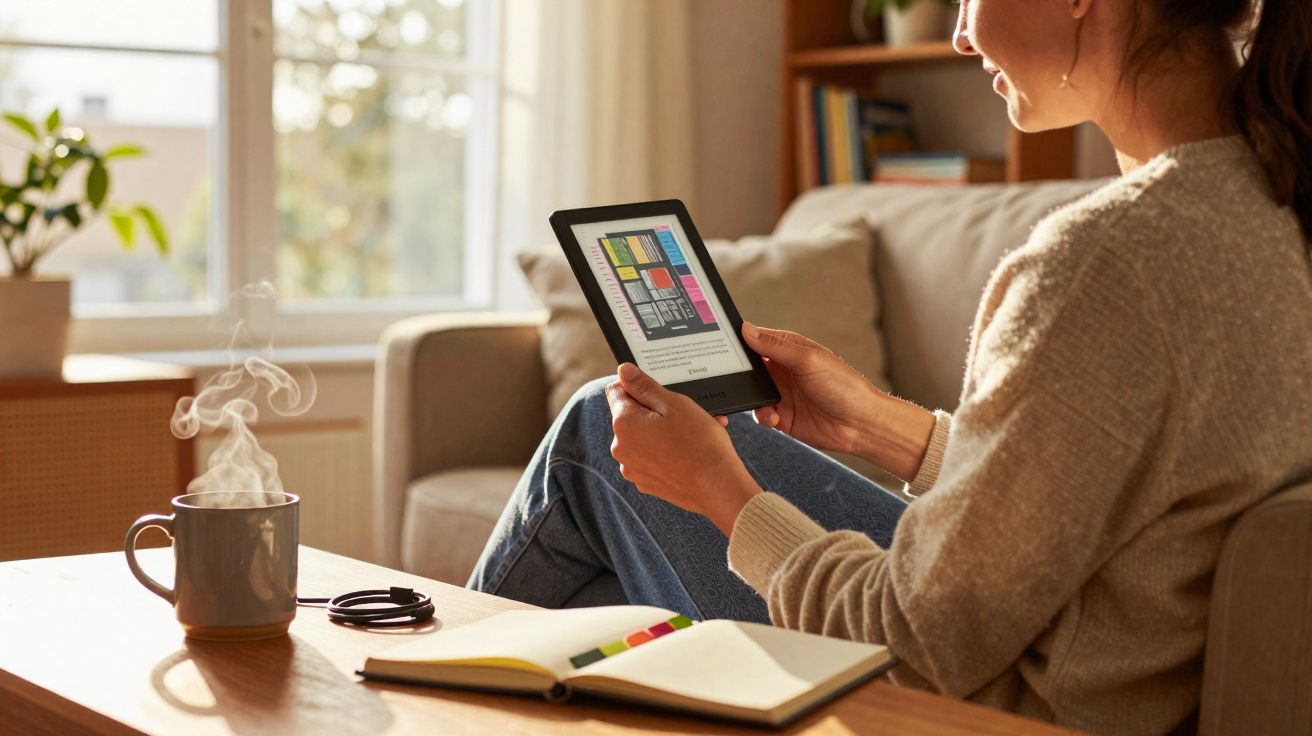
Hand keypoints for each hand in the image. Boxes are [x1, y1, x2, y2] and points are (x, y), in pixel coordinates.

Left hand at [605, 363, 761, 535]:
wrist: (718, 487)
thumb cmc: (699, 443)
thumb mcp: (673, 403)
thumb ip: (644, 386)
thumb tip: (623, 371)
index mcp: (623, 423)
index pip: (616, 391)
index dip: (638, 385)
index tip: (660, 391)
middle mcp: (620, 448)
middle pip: (632, 416)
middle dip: (656, 410)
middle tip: (687, 411)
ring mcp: (632, 469)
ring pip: (645, 438)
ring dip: (665, 430)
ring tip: (695, 430)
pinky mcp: (646, 483)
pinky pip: (653, 458)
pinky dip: (667, 451)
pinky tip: (690, 449)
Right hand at [741, 322, 934, 480]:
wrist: (860, 425)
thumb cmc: (843, 386)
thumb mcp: (807, 360)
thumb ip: (775, 346)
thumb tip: (747, 329)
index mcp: (789, 349)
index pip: (757, 339)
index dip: (741, 341)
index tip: (723, 345)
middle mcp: (783, 370)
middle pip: (750, 367)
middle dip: (741, 374)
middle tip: (733, 378)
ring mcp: (782, 393)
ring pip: (752, 392)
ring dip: (751, 397)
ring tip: (763, 402)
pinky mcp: (782, 416)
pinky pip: (761, 414)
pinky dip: (762, 416)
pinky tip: (775, 418)